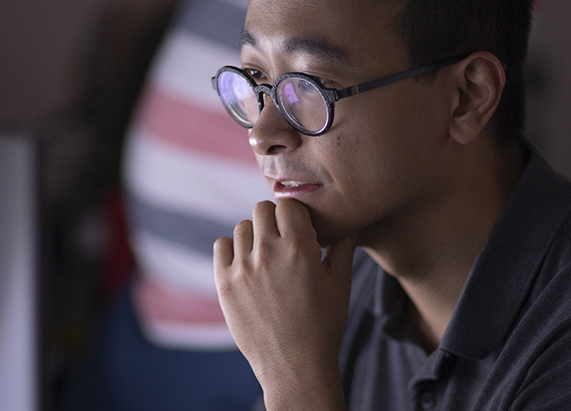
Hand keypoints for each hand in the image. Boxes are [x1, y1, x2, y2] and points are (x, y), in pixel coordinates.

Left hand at [214, 198, 354, 410]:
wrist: (295, 366)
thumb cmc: (323, 325)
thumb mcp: (340, 283)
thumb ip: (343, 246)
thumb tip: (348, 222)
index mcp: (299, 247)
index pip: (288, 204)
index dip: (296, 215)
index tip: (301, 230)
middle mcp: (268, 253)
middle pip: (262, 209)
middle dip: (275, 220)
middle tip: (284, 242)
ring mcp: (243, 268)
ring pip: (241, 227)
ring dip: (255, 235)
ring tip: (267, 257)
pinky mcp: (225, 285)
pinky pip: (222, 246)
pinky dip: (233, 250)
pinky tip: (248, 265)